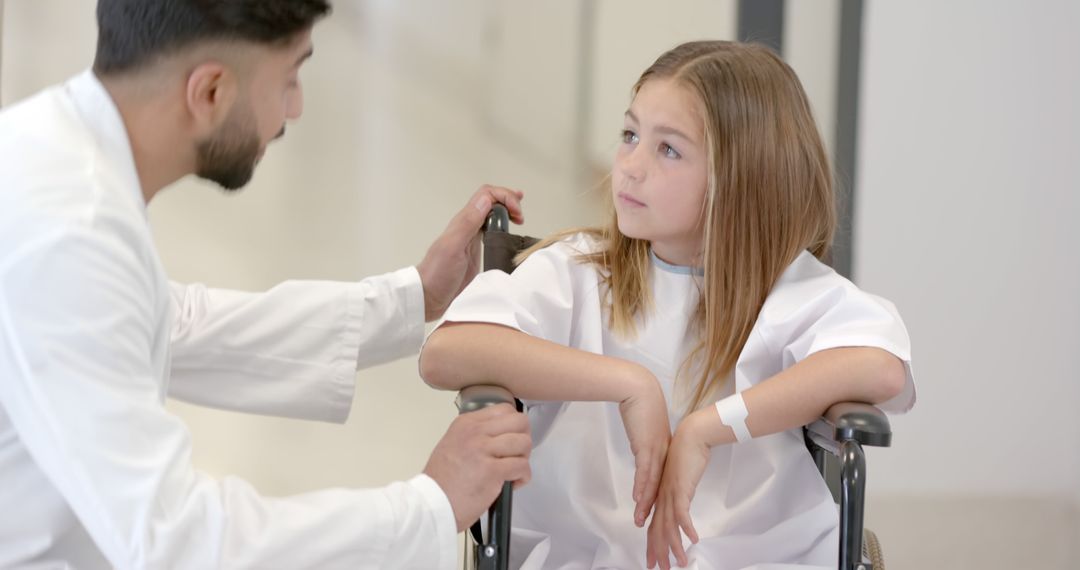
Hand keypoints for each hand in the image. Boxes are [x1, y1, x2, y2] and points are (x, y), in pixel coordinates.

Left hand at [417, 185, 524, 321]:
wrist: (427, 297)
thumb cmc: (437, 274)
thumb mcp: (453, 247)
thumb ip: (468, 223)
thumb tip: (486, 199)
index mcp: (463, 222)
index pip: (486, 195)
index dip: (505, 197)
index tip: (517, 213)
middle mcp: (467, 227)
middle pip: (490, 201)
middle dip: (509, 201)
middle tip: (520, 215)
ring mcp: (471, 239)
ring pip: (490, 215)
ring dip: (506, 211)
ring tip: (519, 217)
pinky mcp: (474, 252)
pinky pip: (489, 231)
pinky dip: (502, 227)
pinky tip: (508, 234)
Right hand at [422, 403, 531, 531]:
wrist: (432, 504)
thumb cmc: (442, 481)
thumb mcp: (453, 443)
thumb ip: (476, 435)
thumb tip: (501, 436)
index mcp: (466, 423)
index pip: (504, 409)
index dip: (514, 426)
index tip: (511, 440)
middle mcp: (475, 432)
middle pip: (519, 422)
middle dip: (523, 439)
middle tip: (515, 455)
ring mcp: (483, 450)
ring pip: (524, 443)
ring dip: (523, 459)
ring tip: (512, 471)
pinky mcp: (492, 471)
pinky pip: (522, 466)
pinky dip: (523, 477)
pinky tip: (512, 483)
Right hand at [618, 367, 670, 528]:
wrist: (639, 388)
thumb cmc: (641, 401)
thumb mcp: (646, 423)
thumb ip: (645, 436)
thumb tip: (640, 443)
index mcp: (663, 447)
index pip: (661, 476)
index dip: (657, 494)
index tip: (655, 510)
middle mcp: (662, 452)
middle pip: (658, 485)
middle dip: (654, 507)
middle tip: (650, 525)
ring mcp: (655, 450)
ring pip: (652, 482)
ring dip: (646, 503)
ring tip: (641, 520)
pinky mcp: (646, 446)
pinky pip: (644, 471)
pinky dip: (642, 486)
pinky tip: (638, 499)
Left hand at [646, 410, 710, 568]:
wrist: (691, 436)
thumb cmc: (687, 454)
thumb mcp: (681, 478)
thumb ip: (679, 491)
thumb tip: (682, 502)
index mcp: (662, 495)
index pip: (655, 524)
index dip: (653, 544)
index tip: (653, 559)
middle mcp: (663, 497)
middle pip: (657, 530)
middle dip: (658, 551)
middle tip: (660, 568)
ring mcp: (670, 494)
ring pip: (668, 527)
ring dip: (674, 547)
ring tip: (680, 562)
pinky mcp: (680, 489)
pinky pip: (682, 514)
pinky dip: (686, 528)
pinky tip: (693, 540)